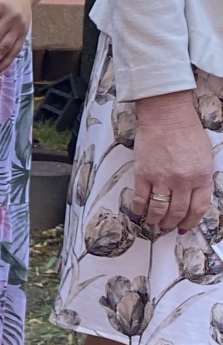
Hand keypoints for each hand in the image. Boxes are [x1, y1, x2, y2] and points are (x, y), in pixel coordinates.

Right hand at [133, 90, 216, 232]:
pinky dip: (139, 210)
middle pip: (177, 212)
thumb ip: (201, 178)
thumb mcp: (204, 156)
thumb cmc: (187, 131)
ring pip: (159, 210)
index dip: (191, 221)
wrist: (167, 116)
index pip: (198, 208)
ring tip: (153, 224)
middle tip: (167, 228)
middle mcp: (183, 180)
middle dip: (172, 224)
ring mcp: (162, 178)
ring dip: (155, 221)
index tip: (185, 227)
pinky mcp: (143, 174)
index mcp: (201, 176)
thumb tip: (192, 197)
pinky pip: (140, 199)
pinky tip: (139, 213)